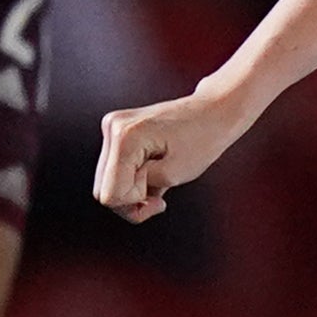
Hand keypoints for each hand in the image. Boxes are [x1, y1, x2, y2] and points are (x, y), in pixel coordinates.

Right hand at [94, 85, 250, 222]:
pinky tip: (153, 172)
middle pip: (102, 189)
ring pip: (106, 181)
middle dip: (130, 200)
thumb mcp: (173, 174)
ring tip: (159, 182)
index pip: (110, 194)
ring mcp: (113, 126)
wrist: (213, 111)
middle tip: (158, 199)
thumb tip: (118, 194)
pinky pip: (115, 169)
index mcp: (125, 136)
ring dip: (132, 190)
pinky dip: (133, 178)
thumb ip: (140, 189)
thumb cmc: (202, 139)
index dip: (134, 204)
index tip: (159, 200)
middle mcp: (113, 127)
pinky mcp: (118, 130)